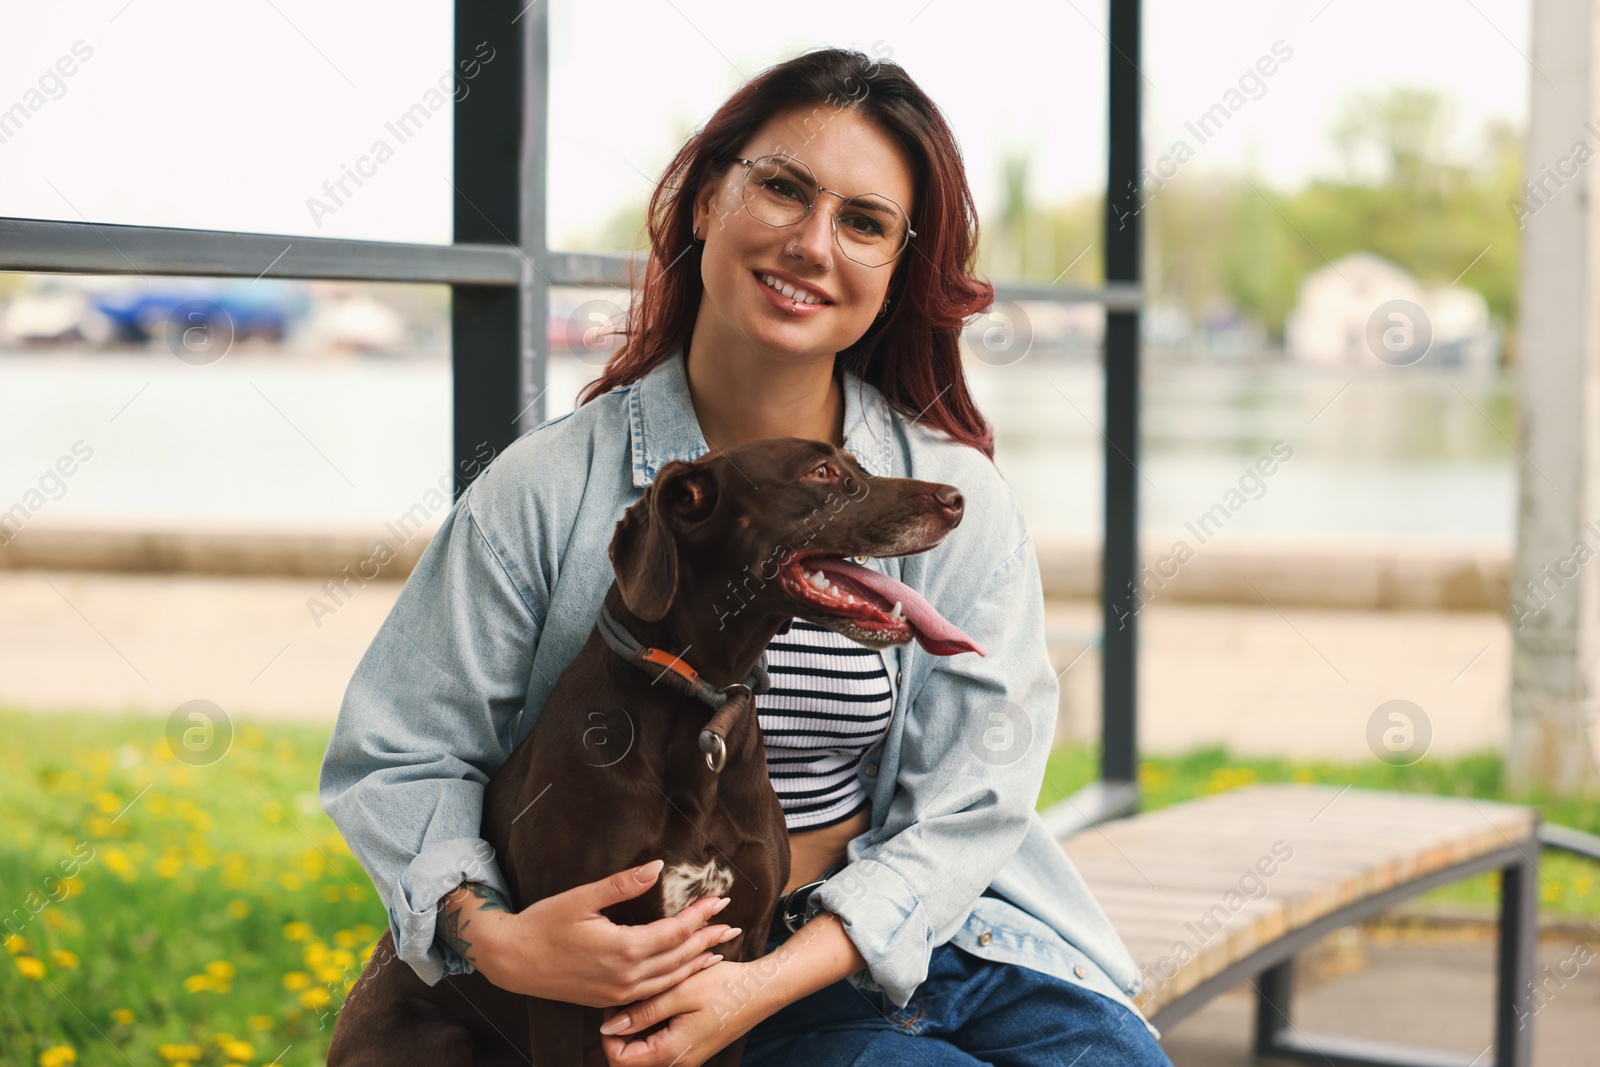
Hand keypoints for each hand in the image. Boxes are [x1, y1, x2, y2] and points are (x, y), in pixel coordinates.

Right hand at [451, 859, 742, 1004]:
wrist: (511, 961)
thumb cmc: (542, 924)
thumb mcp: (581, 898)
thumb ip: (622, 884)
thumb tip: (657, 866)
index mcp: (623, 949)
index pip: (674, 931)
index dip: (700, 915)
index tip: (721, 899)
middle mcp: (626, 976)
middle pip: (679, 957)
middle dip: (707, 938)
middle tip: (733, 923)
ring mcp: (618, 992)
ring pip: (669, 978)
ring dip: (696, 962)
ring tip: (719, 948)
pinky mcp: (609, 999)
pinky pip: (653, 991)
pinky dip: (674, 979)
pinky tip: (683, 971)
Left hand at [599, 959, 771, 1066]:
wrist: (762, 990)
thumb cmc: (725, 987)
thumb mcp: (680, 992)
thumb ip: (643, 1012)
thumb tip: (608, 1028)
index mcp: (670, 1052)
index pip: (619, 1060)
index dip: (610, 1034)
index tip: (617, 1004)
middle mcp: (677, 1063)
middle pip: (629, 1059)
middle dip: (621, 1031)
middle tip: (629, 998)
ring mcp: (684, 1057)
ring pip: (642, 1052)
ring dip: (636, 1028)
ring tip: (645, 997)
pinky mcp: (690, 1048)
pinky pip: (658, 1046)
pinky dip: (651, 1027)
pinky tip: (659, 1003)